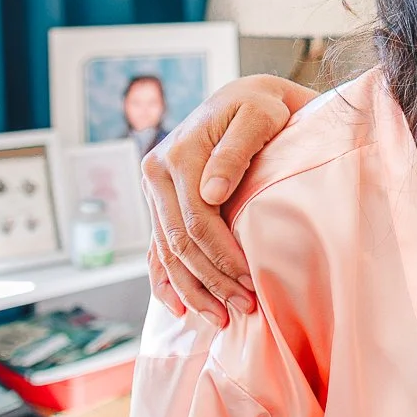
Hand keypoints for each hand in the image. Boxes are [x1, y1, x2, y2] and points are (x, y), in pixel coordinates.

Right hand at [141, 75, 317, 324]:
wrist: (249, 98)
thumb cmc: (262, 108)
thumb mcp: (258, 116)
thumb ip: (235, 151)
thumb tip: (212, 192)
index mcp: (177, 154)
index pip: (198, 221)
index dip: (223, 257)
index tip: (251, 283)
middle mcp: (156, 173)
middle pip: (180, 242)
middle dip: (212, 280)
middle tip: (244, 309)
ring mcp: (154, 189)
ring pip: (167, 252)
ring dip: (193, 290)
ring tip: (220, 319)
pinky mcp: (159, 202)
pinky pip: (157, 248)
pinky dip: (167, 280)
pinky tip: (179, 308)